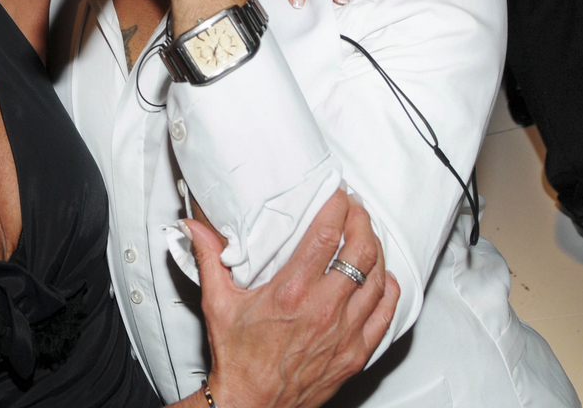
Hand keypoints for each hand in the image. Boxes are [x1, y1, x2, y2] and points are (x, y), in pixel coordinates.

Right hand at [191, 189, 399, 407]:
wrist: (252, 405)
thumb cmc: (238, 359)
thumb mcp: (217, 303)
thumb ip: (209, 259)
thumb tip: (194, 230)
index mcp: (291, 293)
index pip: (326, 236)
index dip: (337, 208)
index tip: (337, 195)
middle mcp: (323, 311)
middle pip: (360, 251)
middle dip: (362, 222)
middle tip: (355, 210)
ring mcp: (343, 332)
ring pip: (377, 279)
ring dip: (376, 251)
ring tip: (367, 237)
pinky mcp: (355, 352)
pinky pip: (385, 314)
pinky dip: (388, 290)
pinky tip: (383, 278)